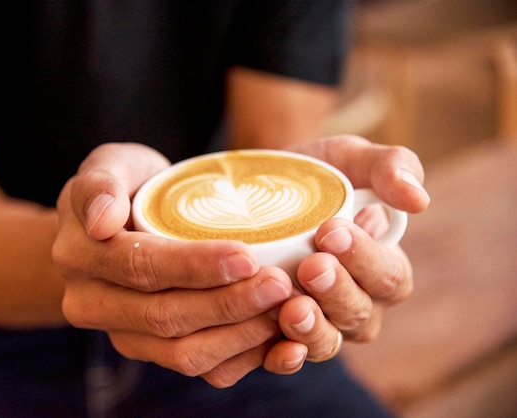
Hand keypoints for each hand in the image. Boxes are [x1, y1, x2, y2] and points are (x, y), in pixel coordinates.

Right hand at [52, 143, 293, 386]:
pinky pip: (197, 368)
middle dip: (227, 304)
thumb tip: (102, 220)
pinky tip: (275, 338)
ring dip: (238, 336)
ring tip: (282, 309)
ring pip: (182, 354)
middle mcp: (91, 304)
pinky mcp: (149, 351)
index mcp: (80, 256)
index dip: (194, 266)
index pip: (140, 266)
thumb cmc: (124, 187)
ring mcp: (121, 334)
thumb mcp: (110, 166)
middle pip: (164, 317)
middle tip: (278, 284)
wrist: (119, 226)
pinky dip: (239, 358)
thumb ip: (100, 183)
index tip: (246, 255)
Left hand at [262, 135, 429, 372]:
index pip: (388, 277)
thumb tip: (419, 200)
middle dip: (337, 292)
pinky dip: (284, 357)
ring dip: (313, 330)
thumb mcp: (353, 158)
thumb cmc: (319, 175)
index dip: (365, 259)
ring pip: (327, 342)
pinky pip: (287, 356)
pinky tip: (275, 348)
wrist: (260, 188)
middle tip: (312, 266)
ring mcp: (318, 321)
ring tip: (293, 308)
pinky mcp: (279, 332)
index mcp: (382, 269)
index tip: (333, 231)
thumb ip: (392, 168)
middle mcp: (355, 303)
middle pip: (359, 314)